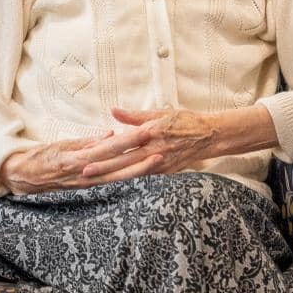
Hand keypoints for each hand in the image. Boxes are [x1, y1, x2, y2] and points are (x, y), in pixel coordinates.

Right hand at [0, 133, 162, 194]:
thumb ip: (87, 142)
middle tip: (161, 151)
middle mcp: (84, 174)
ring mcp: (87, 185)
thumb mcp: (62, 145)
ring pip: (118, 179)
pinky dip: (126, 180)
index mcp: (77, 159)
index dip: (127, 142)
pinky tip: (142, 175)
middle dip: (140, 159)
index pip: (107, 149)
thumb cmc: (41, 157)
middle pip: (117, 168)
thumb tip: (111, 135)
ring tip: (158, 162)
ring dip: (138, 171)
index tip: (144, 133)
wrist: (23, 178)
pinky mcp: (87, 191)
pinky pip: (111, 185)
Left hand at [79, 108, 227, 178]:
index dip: (103, 149)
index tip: (87, 153)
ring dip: (112, 176)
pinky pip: (143, 176)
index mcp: (151, 132)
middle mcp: (154, 150)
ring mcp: (160, 163)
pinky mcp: (165, 172)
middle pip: (123, 161)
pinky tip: (115, 182)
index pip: (122, 143)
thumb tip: (113, 111)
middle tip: (83, 172)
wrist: (209, 136)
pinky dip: (128, 178)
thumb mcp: (160, 113)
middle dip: (103, 167)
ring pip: (131, 172)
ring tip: (95, 180)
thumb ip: (135, 116)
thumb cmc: (184, 121)